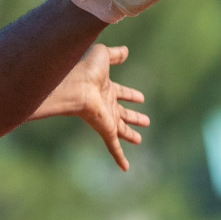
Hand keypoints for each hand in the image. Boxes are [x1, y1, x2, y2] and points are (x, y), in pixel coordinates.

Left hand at [33, 44, 148, 170]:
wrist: (74, 86)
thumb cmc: (85, 69)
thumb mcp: (103, 55)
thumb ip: (115, 54)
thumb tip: (126, 51)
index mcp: (105, 88)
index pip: (121, 93)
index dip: (131, 95)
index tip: (141, 98)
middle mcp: (105, 104)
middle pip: (122, 113)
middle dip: (134, 117)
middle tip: (146, 121)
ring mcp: (105, 118)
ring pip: (121, 130)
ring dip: (130, 134)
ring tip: (140, 139)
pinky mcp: (104, 130)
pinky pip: (113, 147)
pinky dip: (119, 157)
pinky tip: (125, 168)